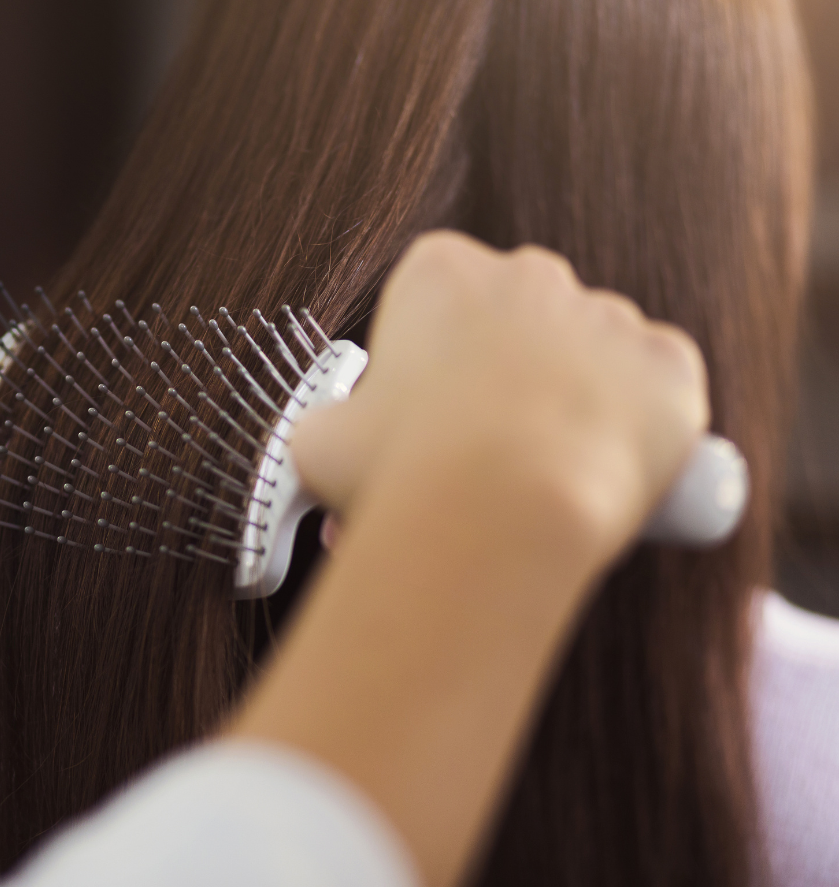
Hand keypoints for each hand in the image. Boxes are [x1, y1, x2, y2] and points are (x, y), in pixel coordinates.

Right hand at [291, 230, 707, 568]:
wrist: (502, 510)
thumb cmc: (403, 472)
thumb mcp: (322, 443)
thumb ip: (329, 426)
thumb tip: (331, 442)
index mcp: (440, 273)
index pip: (436, 301)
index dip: (430, 363)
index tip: (428, 416)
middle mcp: (530, 275)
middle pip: (520, 319)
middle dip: (505, 373)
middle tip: (485, 450)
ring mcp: (607, 314)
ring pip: (590, 352)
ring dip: (572, 398)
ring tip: (543, 474)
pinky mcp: (668, 364)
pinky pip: (657, 384)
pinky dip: (641, 421)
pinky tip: (604, 465)